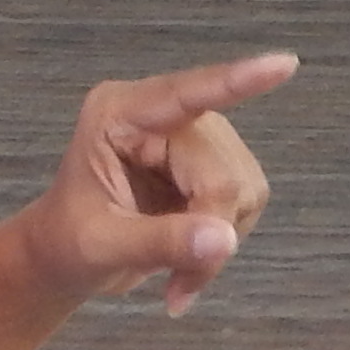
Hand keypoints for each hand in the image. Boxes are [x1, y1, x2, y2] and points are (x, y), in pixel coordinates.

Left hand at [17, 52, 292, 314]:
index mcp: (119, 115)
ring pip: (242, 186)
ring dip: (218, 241)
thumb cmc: (67, 245)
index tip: (285, 64)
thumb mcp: (101, 247)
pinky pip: (245, 200)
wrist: (65, 260)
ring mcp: (190, 136)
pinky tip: (190, 262)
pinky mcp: (210, 161)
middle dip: (207, 230)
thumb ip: (161, 241)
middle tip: (180, 285)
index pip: (185, 94)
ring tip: (179, 276)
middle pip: (221, 170)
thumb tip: (225, 240)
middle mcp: (160, 114)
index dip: (237, 81)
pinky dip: (223, 241)